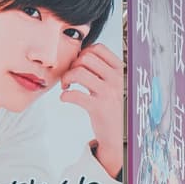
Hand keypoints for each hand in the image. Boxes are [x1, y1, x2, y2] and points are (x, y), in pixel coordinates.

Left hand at [62, 40, 124, 172]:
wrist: (119, 135)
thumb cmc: (113, 107)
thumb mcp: (115, 84)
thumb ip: (103, 70)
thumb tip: (80, 55)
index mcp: (120, 70)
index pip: (98, 48)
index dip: (83, 53)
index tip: (79, 65)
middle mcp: (116, 79)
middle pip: (85, 58)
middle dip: (72, 65)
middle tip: (70, 77)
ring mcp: (108, 93)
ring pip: (79, 73)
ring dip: (66, 78)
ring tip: (66, 86)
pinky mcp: (99, 108)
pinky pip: (75, 94)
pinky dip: (65, 95)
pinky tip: (65, 98)